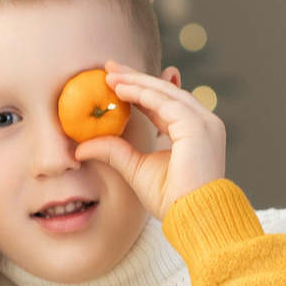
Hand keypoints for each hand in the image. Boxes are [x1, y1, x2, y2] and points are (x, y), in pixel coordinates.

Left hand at [71, 64, 227, 217]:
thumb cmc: (172, 201)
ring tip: (109, 75)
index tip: (113, 80)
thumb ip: (114, 152)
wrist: (195, 219)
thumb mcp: (136, 169)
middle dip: (135, 78)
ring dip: (136, 82)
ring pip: (165, 93)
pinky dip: (143, 93)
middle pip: (165, 92)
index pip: (163, 103)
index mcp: (192, 132)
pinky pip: (166, 103)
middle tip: (108, 67)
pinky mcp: (199, 127)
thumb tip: (81, 147)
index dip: (138, 90)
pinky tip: (121, 89)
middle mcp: (203, 124)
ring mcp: (204, 123)